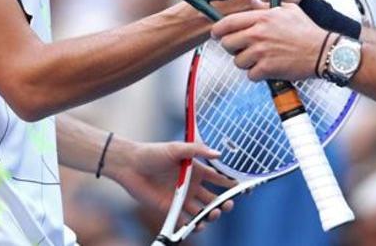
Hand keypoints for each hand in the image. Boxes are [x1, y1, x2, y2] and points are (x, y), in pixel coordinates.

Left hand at [105, 140, 236, 230]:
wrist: (130, 166)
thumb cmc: (153, 153)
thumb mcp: (176, 148)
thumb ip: (197, 151)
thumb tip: (218, 154)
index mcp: (197, 171)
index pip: (219, 179)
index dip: (232, 185)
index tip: (245, 189)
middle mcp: (192, 186)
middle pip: (214, 199)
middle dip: (224, 204)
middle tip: (227, 205)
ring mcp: (183, 198)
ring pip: (203, 211)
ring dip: (211, 215)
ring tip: (212, 214)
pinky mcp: (171, 209)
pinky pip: (186, 221)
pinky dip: (194, 226)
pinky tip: (198, 225)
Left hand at [211, 1, 331, 80]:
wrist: (321, 51)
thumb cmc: (307, 31)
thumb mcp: (288, 10)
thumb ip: (267, 7)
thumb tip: (253, 2)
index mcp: (261, 17)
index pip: (228, 23)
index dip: (218, 30)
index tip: (217, 34)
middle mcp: (258, 34)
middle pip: (227, 44)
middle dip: (232, 48)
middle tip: (242, 49)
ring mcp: (261, 52)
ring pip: (237, 61)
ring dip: (246, 62)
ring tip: (259, 59)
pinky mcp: (266, 69)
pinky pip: (250, 75)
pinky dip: (257, 74)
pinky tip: (267, 68)